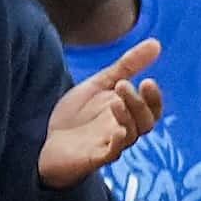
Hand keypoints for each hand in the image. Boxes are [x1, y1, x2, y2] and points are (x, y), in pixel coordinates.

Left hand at [39, 37, 162, 186]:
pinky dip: (118, 143)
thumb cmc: (77, 115)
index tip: (147, 81)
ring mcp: (110, 144)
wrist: (45, 142)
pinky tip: (117, 131)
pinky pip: (113, 154)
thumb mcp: (100, 84)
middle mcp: (124, 129)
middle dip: (138, 103)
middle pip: (146, 122)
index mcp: (128, 112)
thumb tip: (156, 43)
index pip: (152, 108)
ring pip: (132, 136)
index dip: (154, 98)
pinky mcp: (94, 158)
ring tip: (114, 100)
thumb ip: (127, 66)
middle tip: (122, 84)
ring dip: (127, 117)